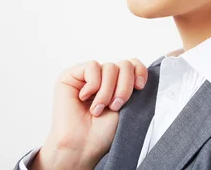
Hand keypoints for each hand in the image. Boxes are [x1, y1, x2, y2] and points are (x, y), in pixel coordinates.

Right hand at [32, 58, 147, 169]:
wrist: (82, 146)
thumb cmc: (104, 132)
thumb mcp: (128, 105)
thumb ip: (132, 83)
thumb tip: (138, 66)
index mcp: (118, 84)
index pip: (133, 64)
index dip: (139, 71)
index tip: (139, 88)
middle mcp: (103, 77)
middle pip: (124, 64)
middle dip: (124, 87)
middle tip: (115, 106)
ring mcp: (87, 76)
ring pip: (109, 66)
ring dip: (107, 91)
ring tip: (98, 109)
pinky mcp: (71, 75)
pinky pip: (92, 66)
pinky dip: (93, 85)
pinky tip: (84, 98)